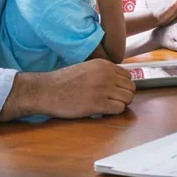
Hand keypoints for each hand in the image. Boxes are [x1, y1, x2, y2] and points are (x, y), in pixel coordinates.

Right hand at [6, 59, 135, 119]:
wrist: (46, 90)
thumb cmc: (63, 82)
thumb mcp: (86, 69)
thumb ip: (102, 72)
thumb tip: (117, 82)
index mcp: (103, 65)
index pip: (128, 76)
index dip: (122, 86)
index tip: (115, 92)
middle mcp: (106, 75)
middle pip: (131, 87)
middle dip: (124, 95)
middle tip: (113, 101)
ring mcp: (103, 89)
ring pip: (128, 98)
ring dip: (121, 104)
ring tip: (109, 106)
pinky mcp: (98, 104)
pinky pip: (120, 108)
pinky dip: (114, 111)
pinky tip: (104, 111)